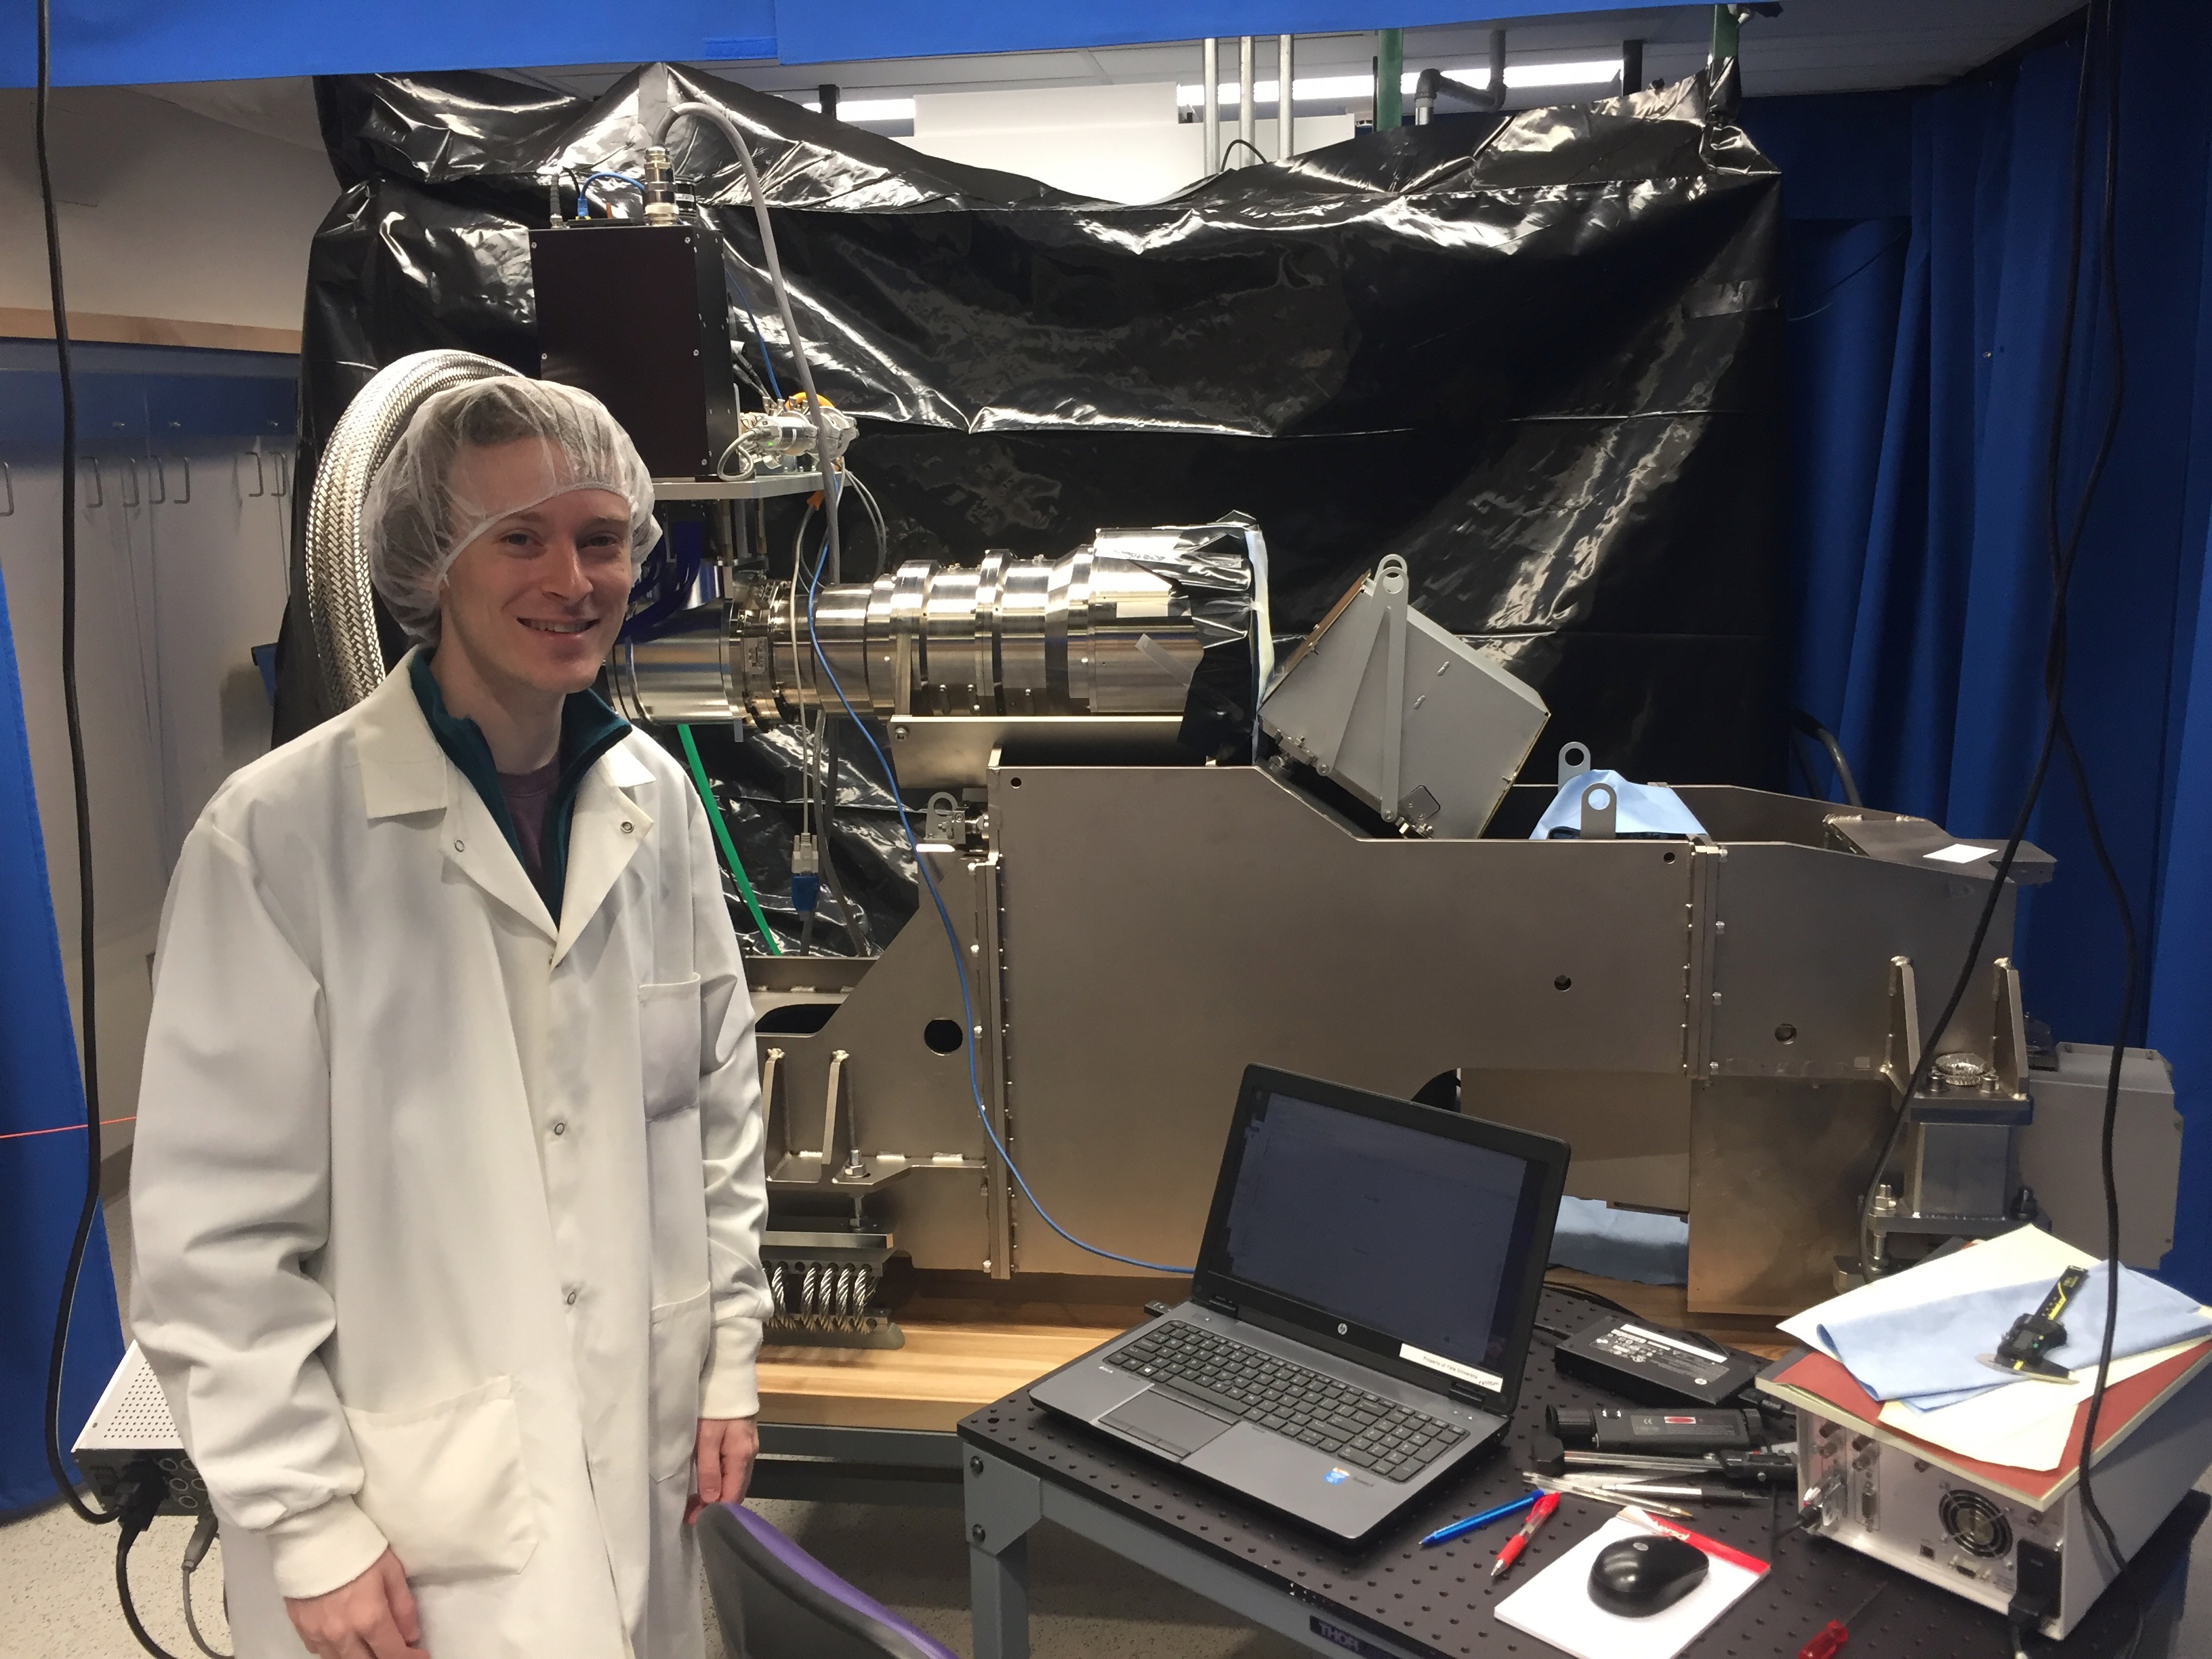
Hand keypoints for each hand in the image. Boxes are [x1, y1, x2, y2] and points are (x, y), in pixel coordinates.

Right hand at [284, 1548, 426, 1657]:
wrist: (311, 1534)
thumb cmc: (358, 1547)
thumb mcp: (392, 1570)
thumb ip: (403, 1607)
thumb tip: (411, 1636)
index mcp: (369, 1619)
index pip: (393, 1655)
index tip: (420, 1655)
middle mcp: (342, 1635)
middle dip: (384, 1658)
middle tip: (395, 1647)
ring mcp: (318, 1635)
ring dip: (360, 1656)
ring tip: (372, 1644)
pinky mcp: (300, 1629)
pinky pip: (321, 1652)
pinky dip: (337, 1650)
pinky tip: (345, 1638)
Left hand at [686, 1415, 758, 1523]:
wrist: (728, 1376)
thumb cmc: (714, 1406)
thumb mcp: (707, 1438)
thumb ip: (710, 1469)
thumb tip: (712, 1500)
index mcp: (741, 1457)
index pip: (732, 1495)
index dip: (714, 1511)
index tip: (693, 1520)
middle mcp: (750, 1455)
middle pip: (736, 1490)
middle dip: (716, 1505)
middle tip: (691, 1513)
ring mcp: (749, 1447)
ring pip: (736, 1480)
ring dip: (718, 1493)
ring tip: (697, 1501)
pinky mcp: (743, 1440)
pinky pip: (735, 1469)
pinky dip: (723, 1480)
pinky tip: (710, 1482)